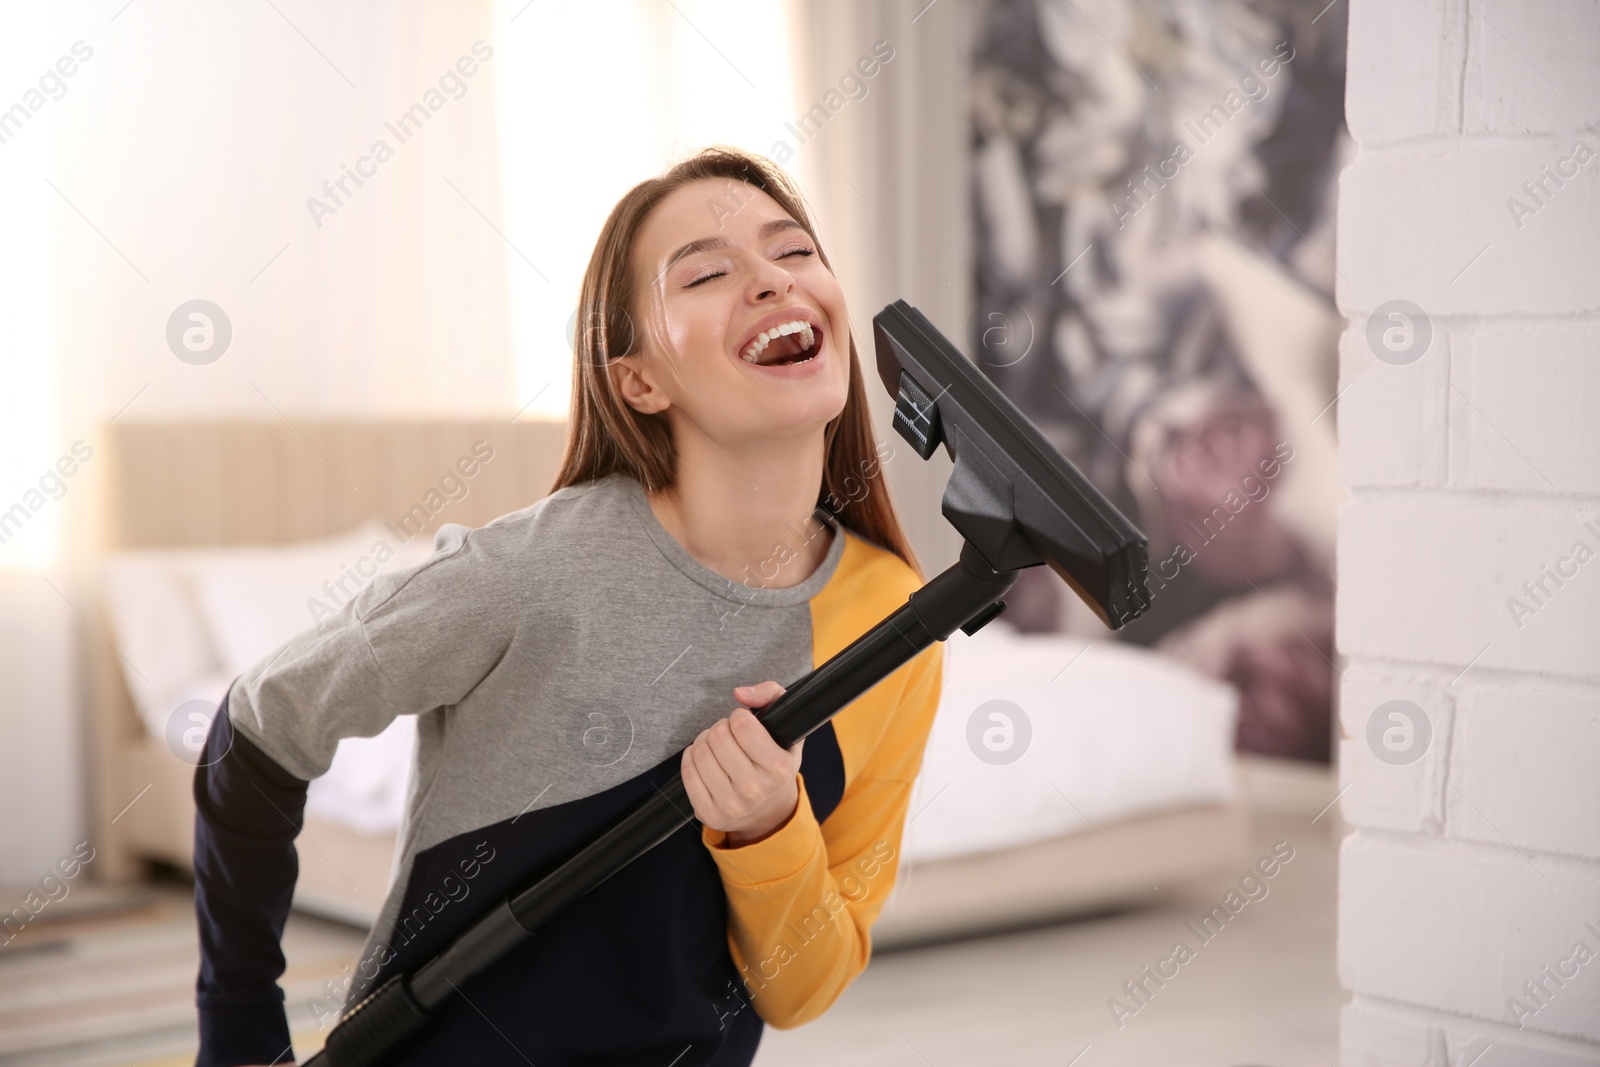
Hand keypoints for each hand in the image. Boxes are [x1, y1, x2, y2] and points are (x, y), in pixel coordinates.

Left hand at [682, 682, 802, 846]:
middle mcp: (755, 790)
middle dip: (721, 727)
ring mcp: (730, 805)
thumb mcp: (786, 727)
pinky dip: (691, 756)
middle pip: (718, 736)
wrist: (769, 812)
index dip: (739, 716)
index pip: (742, 725)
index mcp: (779, 769)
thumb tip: (739, 693)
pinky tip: (704, 757)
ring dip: (705, 740)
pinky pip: (687, 772)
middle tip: (729, 734)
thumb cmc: (775, 761)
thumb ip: (771, 694)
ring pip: (699, 752)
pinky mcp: (708, 813)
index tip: (744, 722)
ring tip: (717, 745)